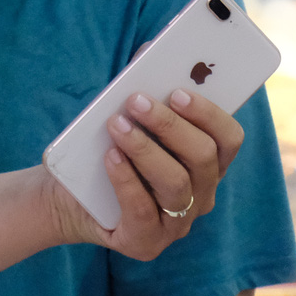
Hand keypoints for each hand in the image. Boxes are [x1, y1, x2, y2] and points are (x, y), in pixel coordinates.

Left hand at [44, 89, 244, 259]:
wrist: (67, 196)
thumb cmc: (106, 150)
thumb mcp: (127, 118)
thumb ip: (144, 88)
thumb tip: (150, 52)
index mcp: (207, 163)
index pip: (229, 139)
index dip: (209, 113)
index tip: (178, 90)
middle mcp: (201, 195)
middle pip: (203, 157)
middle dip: (169, 125)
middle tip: (137, 101)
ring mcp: (176, 223)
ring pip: (176, 183)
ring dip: (145, 149)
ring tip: (117, 125)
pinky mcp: (147, 243)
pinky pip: (144, 211)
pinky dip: (126, 180)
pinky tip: (110, 157)